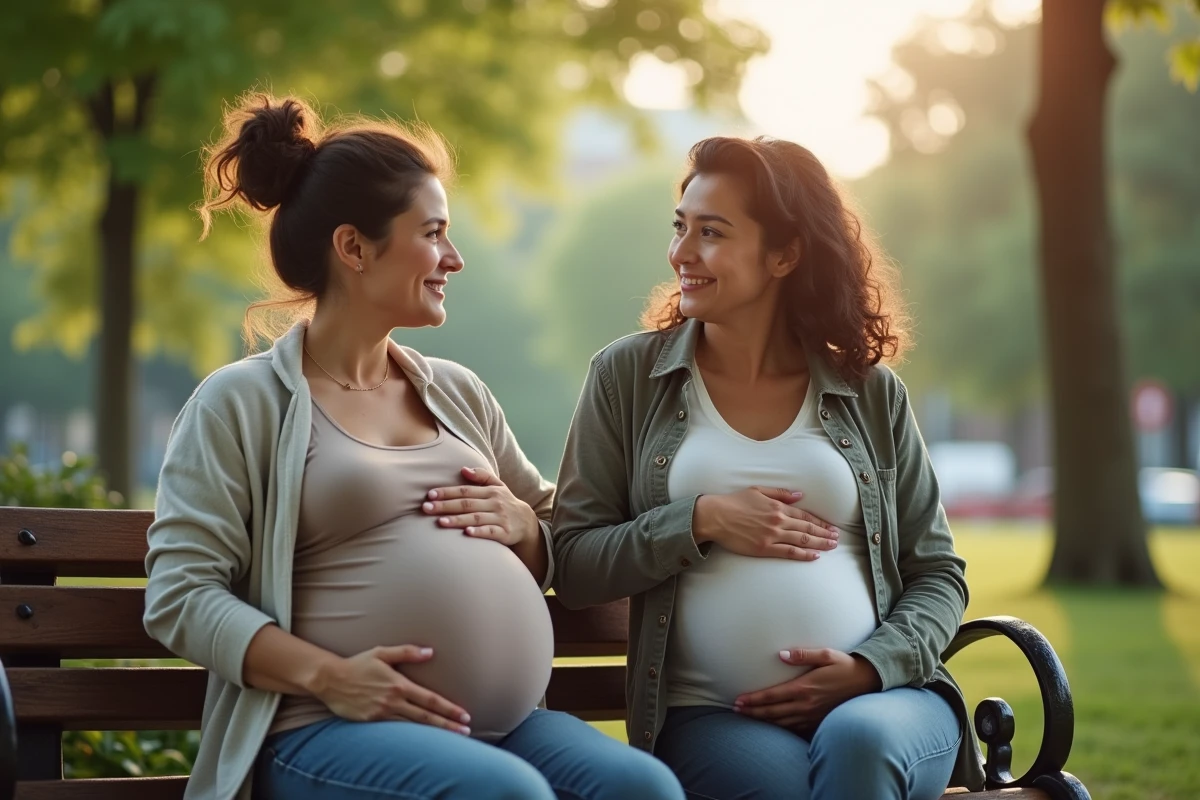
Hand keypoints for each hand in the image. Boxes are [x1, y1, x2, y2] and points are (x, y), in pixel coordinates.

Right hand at [311, 645, 471, 733]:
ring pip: (413, 727)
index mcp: (399, 684)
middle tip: (466, 730)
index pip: (430, 699)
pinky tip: (423, 740)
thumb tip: (430, 652)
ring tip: (452, 737)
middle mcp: (393, 701)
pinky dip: (411, 736)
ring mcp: (382, 713)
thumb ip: (407, 652)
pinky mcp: (372, 722)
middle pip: (426, 717)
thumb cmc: (358, 664)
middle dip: (448, 725)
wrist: (330, 679)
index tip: (465, 714)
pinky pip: (395, 730)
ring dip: (434, 732)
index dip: (449, 708)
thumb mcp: (382, 652)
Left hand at [423, 467, 538, 545]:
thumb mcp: (498, 486)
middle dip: (446, 506)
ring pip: (476, 518)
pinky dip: (479, 532)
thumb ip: (481, 476)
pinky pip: (490, 532)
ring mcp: (500, 518)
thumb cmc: (506, 502)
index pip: (465, 490)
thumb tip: (463, 469)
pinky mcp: (505, 533)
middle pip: (467, 504)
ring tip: (440, 522)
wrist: (527, 522)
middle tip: (426, 508)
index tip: (430, 495)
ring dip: (458, 520)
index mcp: (490, 491)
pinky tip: (466, 533)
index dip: (447, 492)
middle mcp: (494, 503)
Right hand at [693, 487, 839, 560]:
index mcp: (778, 507)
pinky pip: (788, 552)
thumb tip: (799, 495)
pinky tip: (814, 556)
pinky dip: (803, 555)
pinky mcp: (764, 548)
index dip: (819, 522)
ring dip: (819, 543)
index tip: (830, 526)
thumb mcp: (758, 490)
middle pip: (807, 529)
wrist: (716, 516)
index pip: (804, 516)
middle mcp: (778, 521)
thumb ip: (780, 493)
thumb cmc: (734, 502)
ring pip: (802, 541)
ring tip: (831, 546)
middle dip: (824, 533)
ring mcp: (772, 536)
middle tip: (837, 538)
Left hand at [733, 648, 881, 732]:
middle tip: (736, 710)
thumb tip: (780, 654)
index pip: (772, 696)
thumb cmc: (845, 665)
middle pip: (773, 712)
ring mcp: (812, 716)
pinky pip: (796, 729)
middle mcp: (806, 704)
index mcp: (804, 687)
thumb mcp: (826, 654)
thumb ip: (802, 654)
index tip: (738, 701)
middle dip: (752, 712)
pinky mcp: (819, 722)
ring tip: (748, 717)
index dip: (753, 700)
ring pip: (782, 723)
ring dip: (763, 721)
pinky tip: (772, 726)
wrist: (868, 682)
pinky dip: (781, 728)